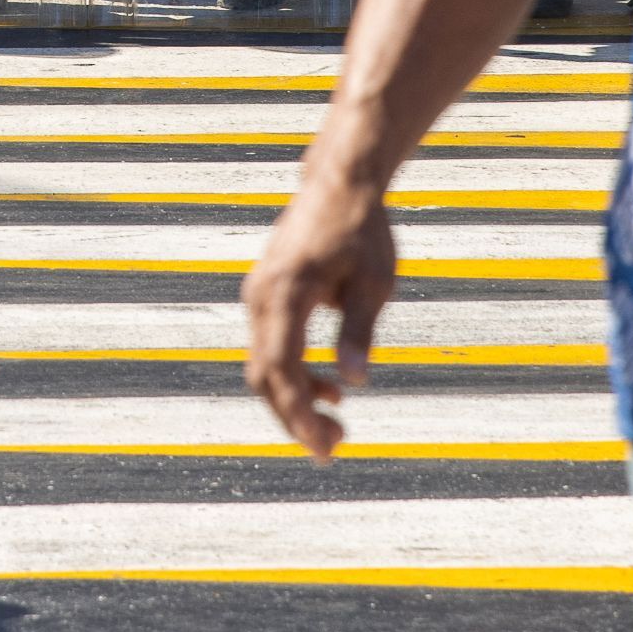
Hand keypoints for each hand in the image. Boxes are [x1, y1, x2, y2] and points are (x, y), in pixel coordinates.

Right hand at [242, 165, 396, 460]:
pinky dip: (293, 374)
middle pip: (264, 375)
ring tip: (337, 426)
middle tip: (332, 449)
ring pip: (265, 364)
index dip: (298, 413)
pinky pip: (270, 345)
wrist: (339, 182)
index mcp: (285, 292)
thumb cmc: (362, 229)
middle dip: (294, 417)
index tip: (324, 446)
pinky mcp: (265, 294)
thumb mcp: (374, 281)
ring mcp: (258, 294)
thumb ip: (358, 331)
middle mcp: (261, 296)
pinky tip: (330, 389)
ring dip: (294, 399)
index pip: (282, 368)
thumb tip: (355, 382)